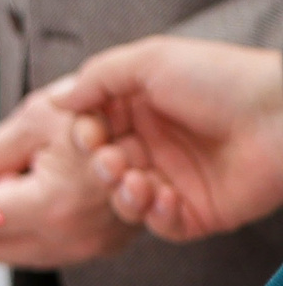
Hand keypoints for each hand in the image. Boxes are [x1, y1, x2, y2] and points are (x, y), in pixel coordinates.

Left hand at [0, 95, 138, 267]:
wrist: (158, 123)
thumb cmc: (97, 113)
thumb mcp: (32, 121)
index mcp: (53, 203)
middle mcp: (75, 235)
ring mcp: (92, 246)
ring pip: (17, 255)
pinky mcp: (102, 246)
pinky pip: (46, 252)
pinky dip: (18, 234)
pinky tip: (9, 206)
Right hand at [49, 37, 282, 241]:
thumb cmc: (226, 80)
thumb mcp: (150, 59)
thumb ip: (97, 76)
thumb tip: (60, 100)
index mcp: (142, 107)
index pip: (93, 127)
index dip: (83, 134)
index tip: (85, 133)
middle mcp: (156, 144)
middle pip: (103, 165)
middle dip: (98, 166)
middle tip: (109, 160)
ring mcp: (177, 179)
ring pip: (126, 199)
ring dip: (122, 193)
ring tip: (136, 181)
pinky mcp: (199, 211)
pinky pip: (161, 225)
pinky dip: (154, 215)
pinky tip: (164, 197)